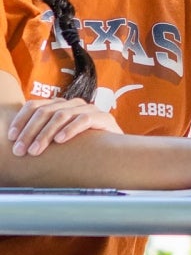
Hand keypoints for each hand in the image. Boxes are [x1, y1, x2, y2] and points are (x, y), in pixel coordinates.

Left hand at [7, 98, 122, 156]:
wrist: (115, 150)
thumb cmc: (82, 147)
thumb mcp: (59, 139)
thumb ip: (43, 136)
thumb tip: (16, 146)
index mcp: (61, 105)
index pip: (35, 105)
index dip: (21, 120)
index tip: (10, 138)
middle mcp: (73, 104)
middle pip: (46, 111)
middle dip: (30, 131)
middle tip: (21, 151)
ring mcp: (89, 109)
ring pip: (62, 115)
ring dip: (45, 134)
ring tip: (36, 150)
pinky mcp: (103, 118)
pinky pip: (84, 119)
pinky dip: (70, 129)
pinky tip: (60, 140)